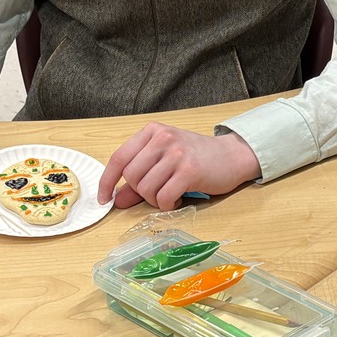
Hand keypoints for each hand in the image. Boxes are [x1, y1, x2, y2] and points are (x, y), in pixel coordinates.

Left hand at [98, 123, 261, 209]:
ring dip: (155, 200)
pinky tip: (178, 198)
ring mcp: (177, 153)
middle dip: (141, 192)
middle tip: (157, 193)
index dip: (107, 181)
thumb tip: (117, 200)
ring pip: (146, 189)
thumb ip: (140, 180)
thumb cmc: (197, 158)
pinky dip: (168, 204)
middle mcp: (163, 138)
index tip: (104, 198)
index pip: (119, 158)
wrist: (232, 156)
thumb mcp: (164, 162)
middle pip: (131, 176)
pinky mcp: (190, 170)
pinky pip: (164, 197)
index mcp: (152, 132)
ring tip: (169, 194)